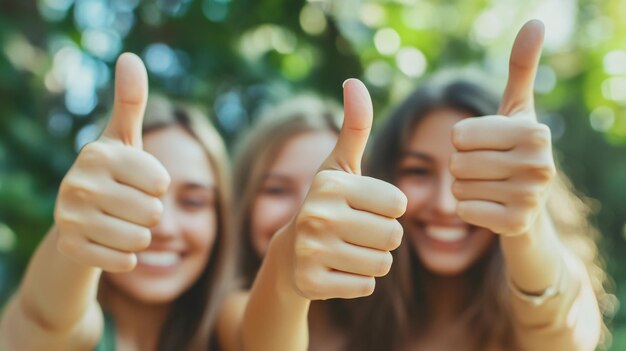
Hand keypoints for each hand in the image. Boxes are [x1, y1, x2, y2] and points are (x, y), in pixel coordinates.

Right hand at [54, 53, 169, 271]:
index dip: (158, 185)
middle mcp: (78, 183)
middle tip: (128, 204)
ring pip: (141, 239)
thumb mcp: (124, 137)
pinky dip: (126, 257)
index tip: (138, 180)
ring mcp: (70, 218)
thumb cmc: (114, 172)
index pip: (162, 182)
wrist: (81, 216)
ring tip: (120, 222)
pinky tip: (111, 243)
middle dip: (150, 212)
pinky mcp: (71, 249)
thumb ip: (130, 100)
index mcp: (98, 153)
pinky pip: (124, 262)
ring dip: (140, 235)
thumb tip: (130, 57)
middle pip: (154, 212)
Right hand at [285, 79, 406, 299]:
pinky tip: (336, 270)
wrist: (289, 255)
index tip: (362, 208)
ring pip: (382, 264)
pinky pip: (365, 286)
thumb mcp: (339, 166)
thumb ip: (354, 126)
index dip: (387, 209)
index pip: (398, 203)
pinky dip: (357, 281)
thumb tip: (354, 81)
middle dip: (383, 238)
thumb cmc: (326, 204)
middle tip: (356, 233)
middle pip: (393, 236)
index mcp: (330, 184)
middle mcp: (317, 215)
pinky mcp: (311, 284)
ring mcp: (311, 252)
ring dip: (372, 260)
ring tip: (346, 251)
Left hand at [450, 20, 554, 235]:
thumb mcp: (516, 109)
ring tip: (489, 187)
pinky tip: (489, 207)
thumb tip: (535, 22)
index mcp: (535, 131)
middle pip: (456, 162)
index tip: (486, 145)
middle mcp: (540, 164)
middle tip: (486, 169)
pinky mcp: (516, 225)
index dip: (461, 140)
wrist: (528, 205)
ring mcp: (531, 198)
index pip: (458, 135)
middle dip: (461, 165)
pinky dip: (468, 209)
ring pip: (457, 187)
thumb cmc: (514, 149)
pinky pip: (464, 211)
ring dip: (463, 188)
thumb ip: (521, 68)